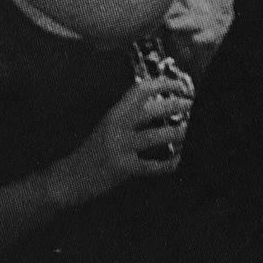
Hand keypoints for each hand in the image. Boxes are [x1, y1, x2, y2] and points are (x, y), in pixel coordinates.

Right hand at [48, 76, 191, 207]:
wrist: (70, 177)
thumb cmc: (93, 152)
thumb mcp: (108, 127)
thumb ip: (129, 116)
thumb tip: (159, 106)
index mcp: (114, 113)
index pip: (139, 89)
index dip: (163, 84)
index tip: (181, 86)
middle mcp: (116, 126)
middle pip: (150, 109)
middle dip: (176, 106)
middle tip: (192, 106)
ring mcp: (119, 147)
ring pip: (154, 136)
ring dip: (177, 133)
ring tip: (192, 131)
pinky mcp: (122, 169)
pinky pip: (151, 166)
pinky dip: (169, 163)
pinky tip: (180, 160)